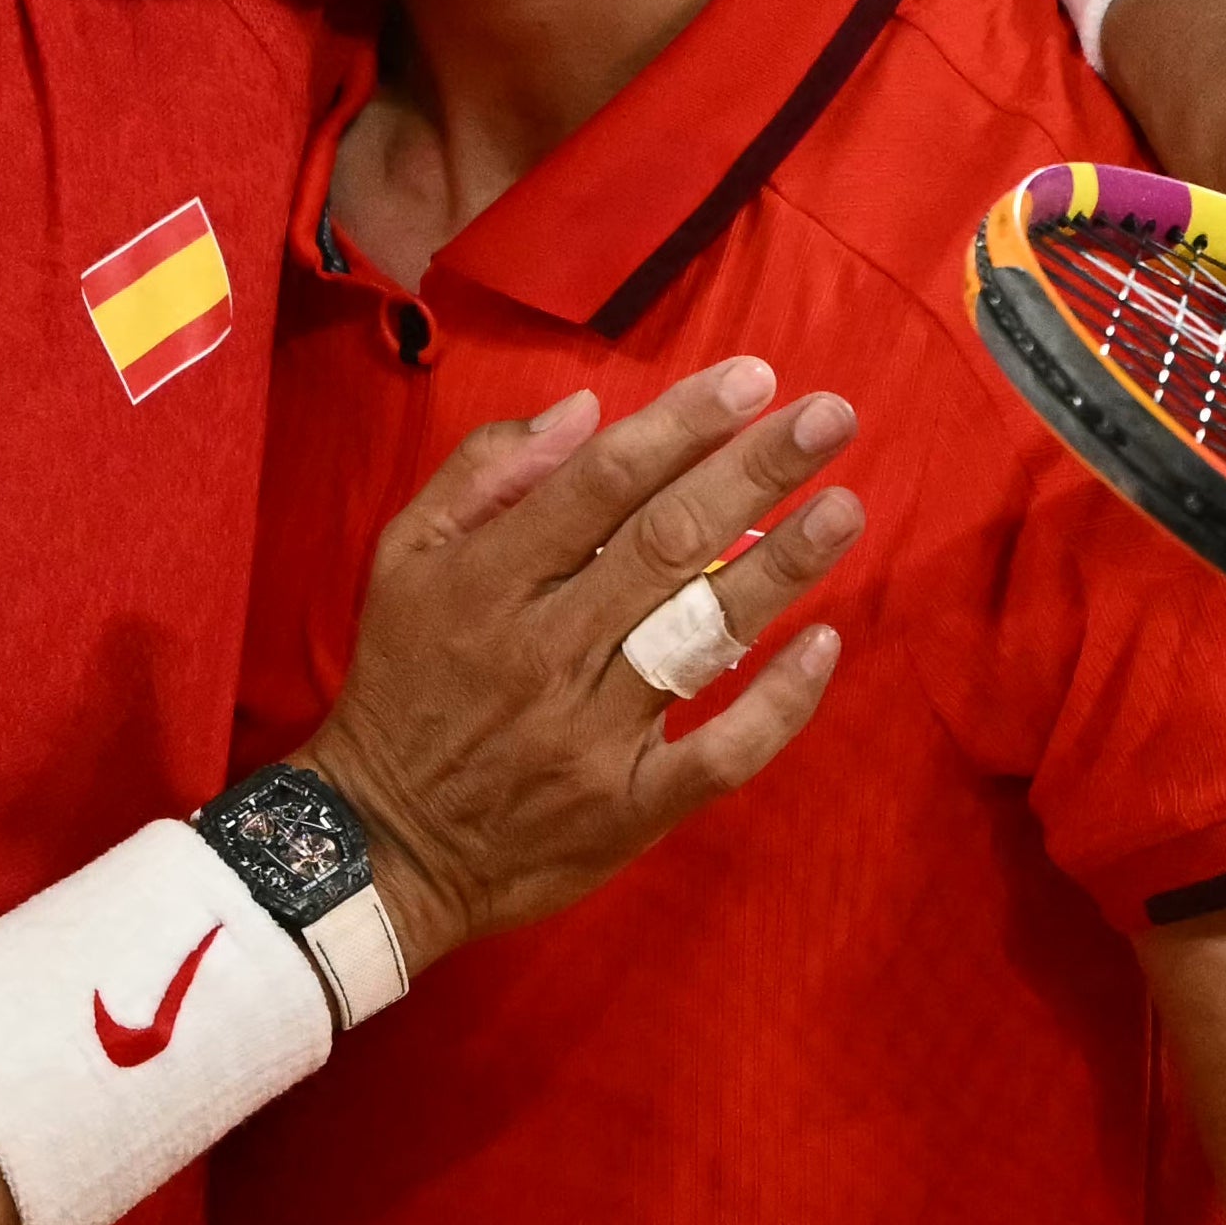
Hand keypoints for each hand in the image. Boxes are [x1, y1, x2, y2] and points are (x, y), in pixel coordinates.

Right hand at [301, 359, 860, 972]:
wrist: (381, 845)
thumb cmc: (402, 686)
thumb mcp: (403, 560)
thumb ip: (484, 474)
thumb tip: (584, 410)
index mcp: (486, 582)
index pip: (600, 484)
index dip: (682, 426)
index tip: (753, 380)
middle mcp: (544, 650)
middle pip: (667, 544)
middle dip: (756, 472)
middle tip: (831, 417)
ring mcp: (591, 734)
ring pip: (702, 635)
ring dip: (782, 568)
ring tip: (844, 508)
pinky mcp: (627, 806)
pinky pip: (720, 752)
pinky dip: (778, 704)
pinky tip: (823, 644)